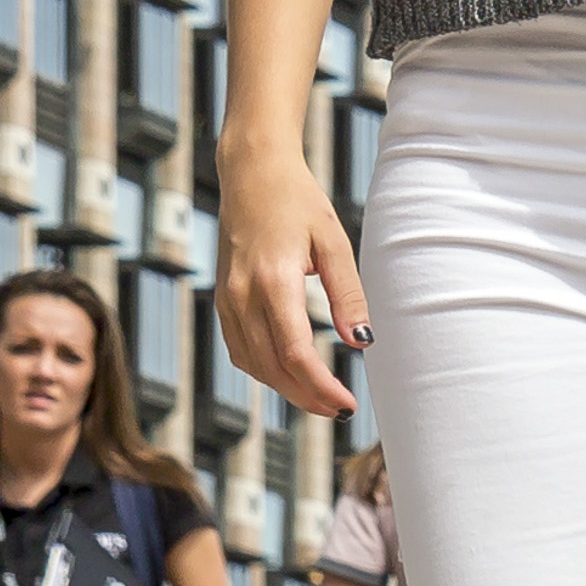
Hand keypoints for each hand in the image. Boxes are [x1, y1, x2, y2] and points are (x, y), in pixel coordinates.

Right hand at [215, 134, 369, 414]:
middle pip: (272, 366)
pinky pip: (239, 349)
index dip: (320, 386)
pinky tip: (290, 374)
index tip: (348, 403)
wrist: (252, 175)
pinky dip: (264, 369)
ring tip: (322, 398)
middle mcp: (242, 296)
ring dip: (286, 388)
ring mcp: (226, 300)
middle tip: (342, 410)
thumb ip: (348, 294)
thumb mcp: (334, 242)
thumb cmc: (299, 203)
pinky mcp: (222, 300)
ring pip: (252, 364)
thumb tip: (363, 342)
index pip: (294, 352)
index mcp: (273, 281)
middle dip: (307, 396)